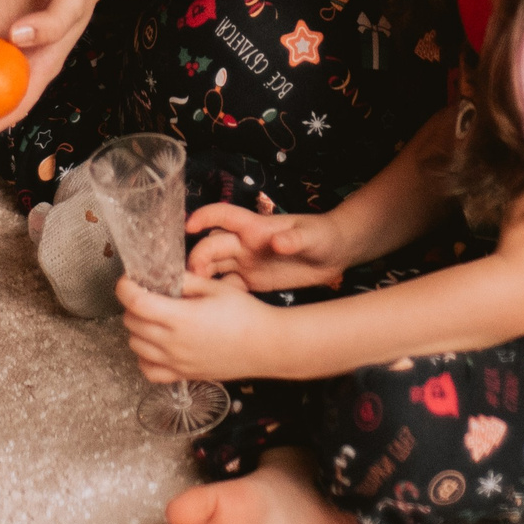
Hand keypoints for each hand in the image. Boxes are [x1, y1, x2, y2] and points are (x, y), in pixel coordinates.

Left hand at [117, 274, 281, 383]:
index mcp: (180, 318)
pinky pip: (149, 371)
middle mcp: (173, 344)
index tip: (129, 280)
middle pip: (131, 323)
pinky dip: (145, 357)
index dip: (125, 287)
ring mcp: (177, 362)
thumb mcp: (215, 288)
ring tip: (153, 318)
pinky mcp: (184, 375)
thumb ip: (185, 281)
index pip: (135, 302)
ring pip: (135, 346)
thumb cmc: (246, 315)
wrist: (267, 346)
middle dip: (133, 305)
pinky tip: (156, 345)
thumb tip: (164, 276)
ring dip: (137, 329)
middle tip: (147, 295)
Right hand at [186, 203, 348, 292]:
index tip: (188, 227)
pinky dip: (217, 294)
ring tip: (194, 295)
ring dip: (202, 277)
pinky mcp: (252, 280)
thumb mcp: (311, 236)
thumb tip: (277, 242)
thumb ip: (294, 239)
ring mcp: (246, 262)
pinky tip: (214, 308)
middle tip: (193, 278)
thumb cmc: (322, 235)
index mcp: (255, 227)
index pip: (223, 215)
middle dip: (198, 259)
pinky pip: (227, 286)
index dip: (204, 217)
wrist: (335, 254)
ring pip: (214, 267)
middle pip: (212, 246)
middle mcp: (245, 243)